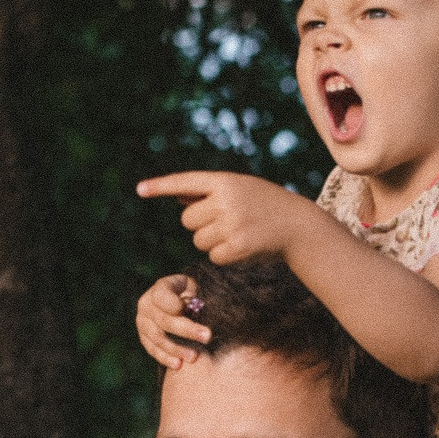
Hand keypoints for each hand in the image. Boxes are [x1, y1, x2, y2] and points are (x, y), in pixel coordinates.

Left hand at [136, 171, 322, 265]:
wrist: (299, 225)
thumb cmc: (266, 205)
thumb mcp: (240, 189)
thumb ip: (210, 192)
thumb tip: (178, 196)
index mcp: (224, 181)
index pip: (185, 182)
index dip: (161, 186)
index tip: (139, 190)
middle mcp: (225, 200)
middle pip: (188, 219)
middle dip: (200, 224)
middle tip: (227, 222)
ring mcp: (231, 224)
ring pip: (198, 240)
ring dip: (212, 242)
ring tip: (238, 233)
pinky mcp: (237, 247)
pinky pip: (213, 256)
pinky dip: (224, 256)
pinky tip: (243, 247)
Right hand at [136, 272, 211, 368]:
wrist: (181, 303)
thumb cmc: (193, 294)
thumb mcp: (195, 288)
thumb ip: (195, 297)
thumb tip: (199, 309)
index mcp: (160, 287)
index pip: (162, 296)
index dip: (173, 304)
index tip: (186, 309)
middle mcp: (147, 304)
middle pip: (165, 320)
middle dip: (187, 330)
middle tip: (207, 337)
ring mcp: (143, 322)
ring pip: (158, 338)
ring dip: (176, 349)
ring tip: (194, 357)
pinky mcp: (144, 338)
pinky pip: (153, 350)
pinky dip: (165, 358)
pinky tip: (178, 365)